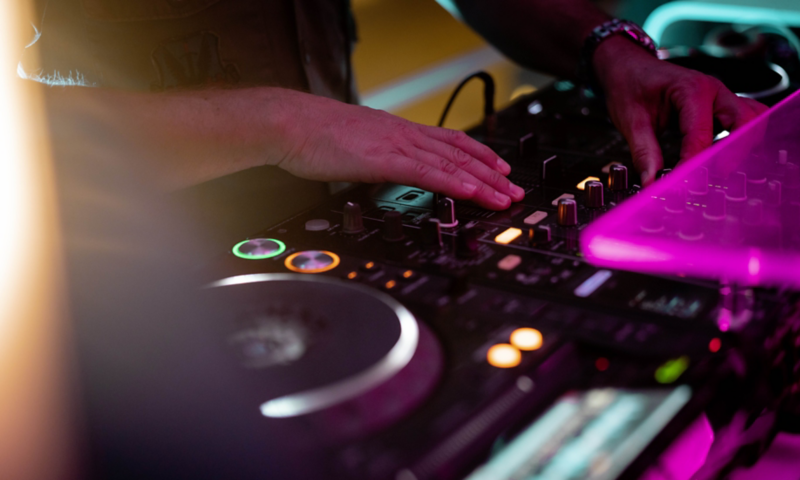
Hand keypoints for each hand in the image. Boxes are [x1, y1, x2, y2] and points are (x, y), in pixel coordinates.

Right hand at [274, 90, 523, 208]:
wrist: (289, 123)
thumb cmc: (312, 135)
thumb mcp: (353, 144)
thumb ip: (374, 154)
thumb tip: (380, 165)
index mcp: (396, 130)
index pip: (448, 140)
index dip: (478, 154)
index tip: (498, 167)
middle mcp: (404, 133)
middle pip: (459, 153)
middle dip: (491, 173)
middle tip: (514, 188)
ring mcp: (397, 145)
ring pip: (452, 164)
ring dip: (483, 182)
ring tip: (506, 196)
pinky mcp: (386, 160)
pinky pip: (430, 174)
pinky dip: (457, 185)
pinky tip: (475, 195)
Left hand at [593, 36, 768, 185]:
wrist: (628, 68)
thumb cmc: (630, 86)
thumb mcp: (631, 120)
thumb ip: (644, 153)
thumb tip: (651, 183)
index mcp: (691, 90)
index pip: (701, 134)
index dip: (693, 163)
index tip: (681, 184)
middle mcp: (714, 91)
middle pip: (745, 122)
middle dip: (733, 153)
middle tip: (712, 177)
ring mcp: (721, 98)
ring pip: (752, 121)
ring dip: (742, 146)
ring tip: (719, 170)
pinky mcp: (721, 107)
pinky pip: (743, 122)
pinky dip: (740, 140)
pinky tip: (722, 159)